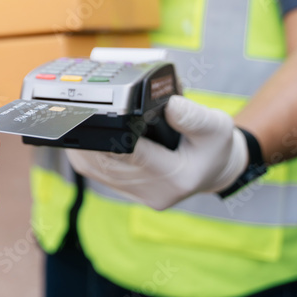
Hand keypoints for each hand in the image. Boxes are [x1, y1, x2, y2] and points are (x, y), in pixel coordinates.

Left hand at [65, 95, 246, 209]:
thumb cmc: (214, 148)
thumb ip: (193, 116)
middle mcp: (151, 191)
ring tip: (80, 117)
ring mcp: (134, 194)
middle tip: (82, 108)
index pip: (132, 154)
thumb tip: (168, 103)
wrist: (212, 171)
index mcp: (174, 179)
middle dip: (91, 133)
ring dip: (84, 142)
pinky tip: (85, 132)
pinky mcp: (122, 190)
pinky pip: (93, 171)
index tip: (101, 111)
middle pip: (105, 161)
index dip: (112, 132)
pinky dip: (86, 150)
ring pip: (93, 167)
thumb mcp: (216, 126)